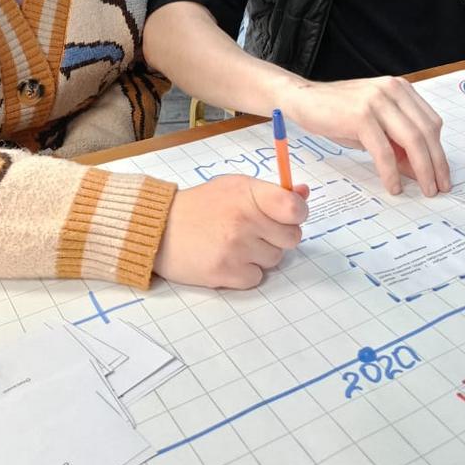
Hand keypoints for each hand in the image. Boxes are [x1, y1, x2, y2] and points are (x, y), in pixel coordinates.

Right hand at [154, 175, 308, 288]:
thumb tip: (304, 193)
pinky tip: (228, 258)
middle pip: (291, 238)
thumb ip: (271, 192)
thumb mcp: (235, 187)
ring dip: (261, 255)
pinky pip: (257, 278)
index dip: (297, 214)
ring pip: (275, 259)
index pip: (294, 208)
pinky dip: (246, 272)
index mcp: (248, 193)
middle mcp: (244, 219)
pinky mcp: (225, 272)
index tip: (288, 216)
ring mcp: (235, 248)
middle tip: (256, 231)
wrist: (160, 228)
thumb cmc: (202, 206)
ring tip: (236, 243)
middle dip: (278, 236)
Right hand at [284, 76, 449, 197]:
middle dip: (436, 164)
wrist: (302, 99)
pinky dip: (391, 172)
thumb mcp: (373, 127)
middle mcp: (392, 90)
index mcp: (400, 89)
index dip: (439, 151)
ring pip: (411, 140)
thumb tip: (419, 171)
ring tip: (424, 190)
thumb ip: (397, 144)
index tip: (442, 173)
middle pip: (426, 132)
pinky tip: (393, 186)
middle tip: (439, 187)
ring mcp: (376, 101)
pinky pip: (384, 151)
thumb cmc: (336, 113)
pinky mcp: (361, 116)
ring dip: (422, 169)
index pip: (431, 122)